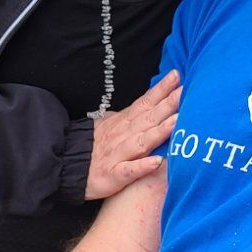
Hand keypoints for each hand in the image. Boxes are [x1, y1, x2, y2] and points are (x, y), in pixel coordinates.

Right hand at [85, 70, 180, 200]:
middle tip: (185, 92)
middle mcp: (123, 135)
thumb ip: (132, 114)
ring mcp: (118, 154)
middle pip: (148, 118)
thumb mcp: (112, 123)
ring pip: (141, 141)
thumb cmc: (94, 146)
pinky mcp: (113, 175)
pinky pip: (129, 170)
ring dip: (159, 132)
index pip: (145, 102)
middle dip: (167, 105)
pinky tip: (157, 162)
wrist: (66, 167)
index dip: (161, 89)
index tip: (177, 75)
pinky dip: (142, 166)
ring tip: (177, 122)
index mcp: (125, 122)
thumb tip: (150, 99)